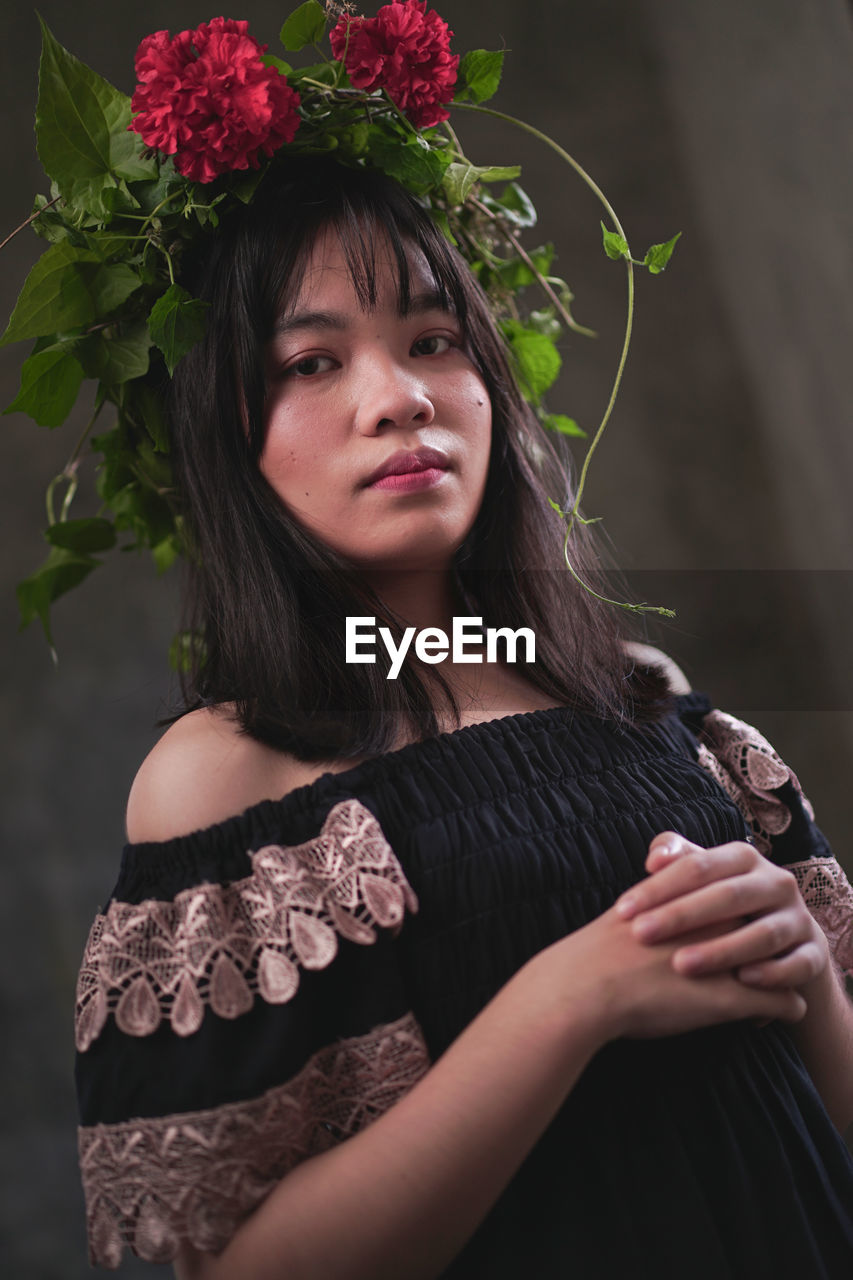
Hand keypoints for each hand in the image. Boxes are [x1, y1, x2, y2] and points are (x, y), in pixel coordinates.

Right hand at [537, 896, 807, 1045]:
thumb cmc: (602, 950)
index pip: (744, 902)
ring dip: (776, 982)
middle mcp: (723, 919)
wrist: (585, 986)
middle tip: (751, 974)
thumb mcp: (635, 905)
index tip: (733, 944)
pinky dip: (780, 1011)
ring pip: (781, 967)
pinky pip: (784, 1003)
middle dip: (764, 953)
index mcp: (701, 896)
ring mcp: (732, 957)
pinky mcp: (735, 998)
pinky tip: (762, 1021)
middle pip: (767, 930)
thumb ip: (664, 897)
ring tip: (759, 1003)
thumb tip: (670, 899)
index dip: (741, 923)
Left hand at [614, 832, 829, 990]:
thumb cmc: (723, 910)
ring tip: (683, 965)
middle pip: (728, 895)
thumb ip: (677, 861)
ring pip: (763, 932)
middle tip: (642, 934)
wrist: (778, 947)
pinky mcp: (813, 954)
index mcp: (743, 858)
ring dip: (722, 949)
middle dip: (682, 915)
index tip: (622, 911)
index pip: (698, 866)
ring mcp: (798, 918)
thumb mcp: (701, 882)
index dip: (659, 887)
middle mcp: (775, 882)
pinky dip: (772, 973)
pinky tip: (742, 981)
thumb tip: (654, 858)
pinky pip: (797, 964)